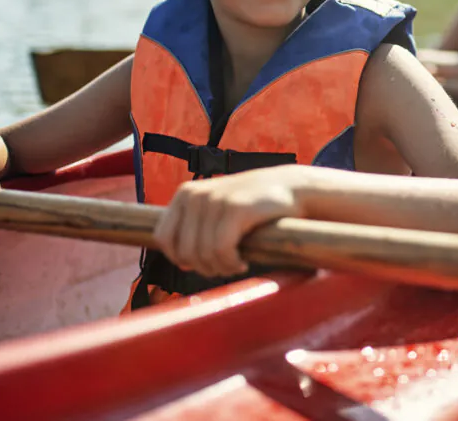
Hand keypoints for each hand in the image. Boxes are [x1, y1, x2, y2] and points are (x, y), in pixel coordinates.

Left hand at [153, 168, 304, 277]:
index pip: (164, 239)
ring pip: (203, 255)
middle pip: (185, 252)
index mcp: (185, 194)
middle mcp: (196, 195)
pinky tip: (242, 263)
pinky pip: (221, 251)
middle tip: (226, 266)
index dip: (182, 259)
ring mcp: (215, 200)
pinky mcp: (235, 209)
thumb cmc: (253, 206)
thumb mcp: (217, 208)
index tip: (206, 262)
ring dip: (221, 268)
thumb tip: (180, 263)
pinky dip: (231, 264)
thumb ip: (195, 229)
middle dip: (204, 267)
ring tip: (236, 265)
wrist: (292, 188)